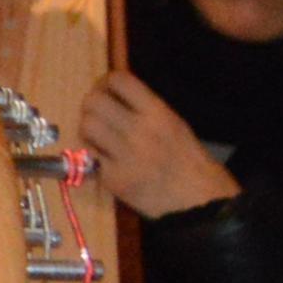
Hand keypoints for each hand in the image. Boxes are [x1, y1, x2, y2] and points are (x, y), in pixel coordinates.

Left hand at [77, 71, 238, 220]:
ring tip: (98, 134)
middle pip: (94, 101)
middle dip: (92, 103)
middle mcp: (138, 130)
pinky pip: (90, 156)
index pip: (119, 81)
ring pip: (86, 126)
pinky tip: (105, 158)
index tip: (105, 88)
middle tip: (96, 111)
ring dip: (88, 128)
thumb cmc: (189, 161)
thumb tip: (116, 95)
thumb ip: (145, 109)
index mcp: (158, 113)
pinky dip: (94, 154)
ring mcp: (123, 155)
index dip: (106, 81)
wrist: (197, 201)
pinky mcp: (112, 178)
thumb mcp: (174, 124)